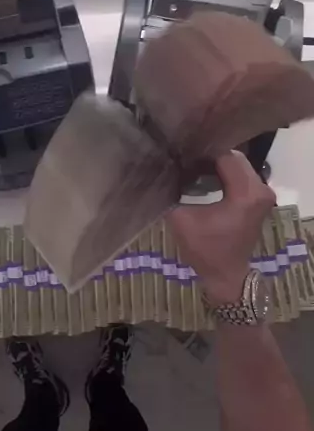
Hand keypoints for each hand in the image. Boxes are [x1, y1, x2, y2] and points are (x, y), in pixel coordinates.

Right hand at [167, 151, 276, 305]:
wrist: (226, 275)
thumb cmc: (205, 250)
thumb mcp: (181, 218)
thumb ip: (174, 191)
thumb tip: (166, 170)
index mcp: (245, 193)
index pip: (224, 157)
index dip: (202, 155)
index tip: (183, 157)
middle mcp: (261, 189)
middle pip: (235, 158)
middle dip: (211, 157)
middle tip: (187, 161)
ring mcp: (263, 194)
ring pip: (239, 165)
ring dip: (218, 165)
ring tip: (194, 169)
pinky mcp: (260, 199)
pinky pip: (243, 176)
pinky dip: (226, 174)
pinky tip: (206, 179)